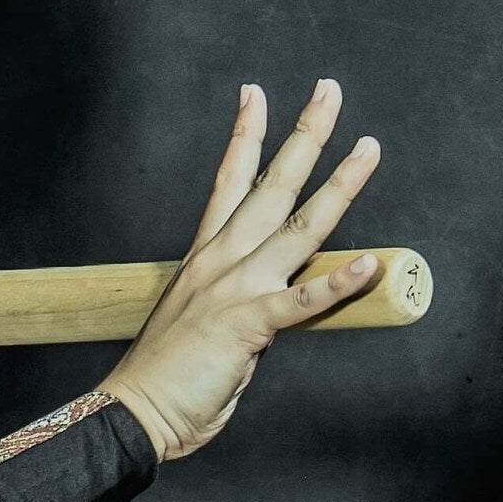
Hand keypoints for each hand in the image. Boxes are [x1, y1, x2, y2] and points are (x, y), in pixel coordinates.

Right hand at [100, 79, 382, 460]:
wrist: (134, 411)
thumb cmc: (163, 377)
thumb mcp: (198, 322)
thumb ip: (239, 304)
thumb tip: (272, 305)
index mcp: (204, 258)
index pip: (228, 182)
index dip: (245, 135)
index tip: (256, 94)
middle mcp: (220, 263)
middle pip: (269, 186)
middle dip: (304, 135)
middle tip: (329, 90)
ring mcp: (234, 290)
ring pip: (296, 228)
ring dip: (338, 187)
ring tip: (368, 150)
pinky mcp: (247, 325)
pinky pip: (301, 301)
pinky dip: (335, 284)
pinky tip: (368, 265)